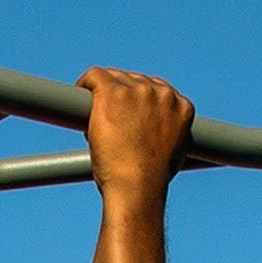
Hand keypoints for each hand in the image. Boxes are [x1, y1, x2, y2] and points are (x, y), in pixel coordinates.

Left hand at [79, 68, 192, 205]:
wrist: (137, 186)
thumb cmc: (151, 180)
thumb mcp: (173, 154)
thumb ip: (168, 136)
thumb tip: (156, 137)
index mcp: (181, 106)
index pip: (157, 90)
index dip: (138, 101)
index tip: (126, 112)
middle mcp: (162, 93)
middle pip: (135, 81)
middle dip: (121, 98)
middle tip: (109, 120)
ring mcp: (137, 91)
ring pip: (114, 78)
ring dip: (103, 95)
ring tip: (95, 117)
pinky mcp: (112, 92)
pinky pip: (94, 76)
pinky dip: (86, 83)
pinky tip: (80, 94)